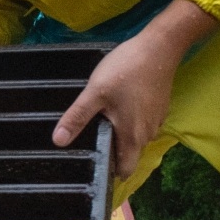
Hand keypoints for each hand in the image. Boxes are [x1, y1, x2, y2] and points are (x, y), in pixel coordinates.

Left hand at [52, 0, 218, 174]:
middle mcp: (148, 134)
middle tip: (89, 140)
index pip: (125, 170)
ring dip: (121, 136)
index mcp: (133, 137)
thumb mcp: (95, 93)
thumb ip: (77, 118)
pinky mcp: (160, 108)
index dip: (110, 172)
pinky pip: (142, 124)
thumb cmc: (126, 70)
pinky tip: (117, 108)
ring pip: (136, 139)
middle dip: (112, 153)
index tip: (92, 166)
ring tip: (100, 123)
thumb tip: (59, 141)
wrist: (159, 47)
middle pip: (129, 155)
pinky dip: (131, 122)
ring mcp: (156, 121)